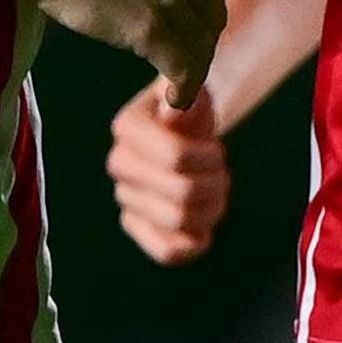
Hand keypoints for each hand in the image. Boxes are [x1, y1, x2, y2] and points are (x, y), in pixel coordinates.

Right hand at [32, 0, 228, 106]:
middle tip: (185, 59)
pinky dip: (185, 88)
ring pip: (202, 44)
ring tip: (179, 84)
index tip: (193, 27)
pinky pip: (185, 66)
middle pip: (212, 13)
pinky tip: (174, 98)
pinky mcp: (151, 27)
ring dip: (194, 69)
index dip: (206, 9)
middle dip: (202, 40)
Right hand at [106, 84, 231, 264]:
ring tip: (216, 193)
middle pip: (183, 193)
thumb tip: (178, 104)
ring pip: (182, 221)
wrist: (183, 130)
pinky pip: (166, 252)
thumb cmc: (190, 109)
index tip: (216, 149)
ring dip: (213, 209)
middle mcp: (119, 163)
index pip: (177, 157)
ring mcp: (126, 197)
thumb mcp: (192, 90)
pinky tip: (203, 231)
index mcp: (128, 128)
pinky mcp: (136, 224)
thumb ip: (186, 91)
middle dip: (216, 183)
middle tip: (221, 173)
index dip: (210, 157)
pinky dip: (192, 246)